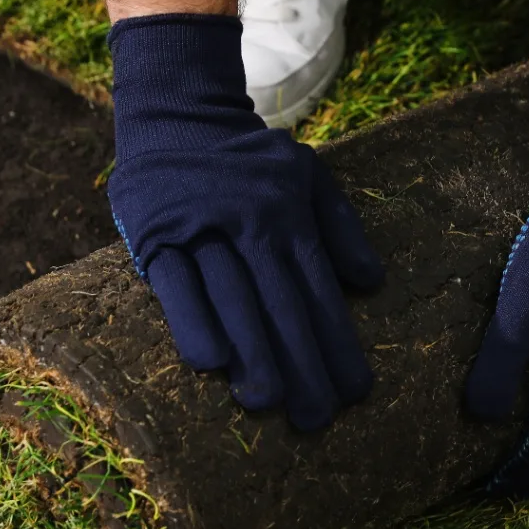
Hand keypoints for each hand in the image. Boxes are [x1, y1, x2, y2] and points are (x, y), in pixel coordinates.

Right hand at [107, 14, 382, 430]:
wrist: (177, 111)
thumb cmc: (249, 160)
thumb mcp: (306, 175)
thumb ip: (341, 228)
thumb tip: (372, 283)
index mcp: (289, 215)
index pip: (319, 290)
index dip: (337, 343)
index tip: (355, 392)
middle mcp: (250, 222)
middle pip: (281, 304)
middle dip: (302, 364)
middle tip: (317, 417)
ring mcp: (201, 228)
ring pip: (232, 298)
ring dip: (252, 353)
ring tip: (269, 403)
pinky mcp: (155, 233)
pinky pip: (176, 284)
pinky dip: (193, 321)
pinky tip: (211, 363)